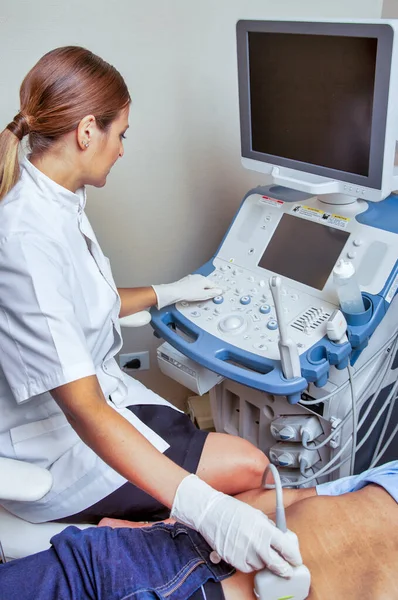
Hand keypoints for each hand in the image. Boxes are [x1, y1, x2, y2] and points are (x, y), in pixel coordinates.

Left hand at [152, 274, 222, 309]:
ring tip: (199, 296)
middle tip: (209, 297)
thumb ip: (213, 293)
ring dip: (202, 289)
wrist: (175, 292)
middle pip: (207, 284)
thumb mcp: (203, 295)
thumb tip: (219, 291)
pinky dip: (195, 288)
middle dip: (209, 289)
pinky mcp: (186, 280)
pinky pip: (194, 284)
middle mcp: (198, 277)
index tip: (219, 293)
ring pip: (200, 284)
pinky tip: (192, 293)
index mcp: (204, 280)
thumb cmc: (187, 293)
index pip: (214, 285)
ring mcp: (192, 278)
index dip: (217, 290)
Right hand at [171, 474, 302, 574]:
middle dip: (284, 569)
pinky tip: (245, 551)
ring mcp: (244, 553)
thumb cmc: (234, 511)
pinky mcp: (234, 560)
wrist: (211, 513)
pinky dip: (248, 563)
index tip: (296, 560)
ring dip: (261, 561)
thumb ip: (270, 528)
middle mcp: (256, 543)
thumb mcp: (257, 515)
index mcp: (265, 529)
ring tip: (254, 549)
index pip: (286, 548)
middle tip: (287, 570)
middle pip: (277, 565)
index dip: (294, 557)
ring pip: (260, 566)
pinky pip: (247, 568)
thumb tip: (280, 539)